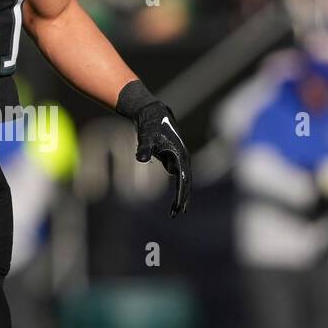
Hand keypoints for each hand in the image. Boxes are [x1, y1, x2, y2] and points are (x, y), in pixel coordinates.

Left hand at [132, 101, 191, 217]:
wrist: (152, 113)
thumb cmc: (150, 125)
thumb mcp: (146, 137)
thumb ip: (144, 148)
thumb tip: (141, 159)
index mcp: (180, 155)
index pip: (183, 180)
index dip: (181, 194)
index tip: (178, 207)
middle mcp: (183, 158)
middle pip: (186, 183)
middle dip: (183, 199)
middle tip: (177, 214)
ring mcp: (180, 159)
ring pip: (183, 183)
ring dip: (181, 197)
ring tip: (176, 212)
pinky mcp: (174, 159)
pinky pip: (178, 179)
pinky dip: (178, 191)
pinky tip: (174, 202)